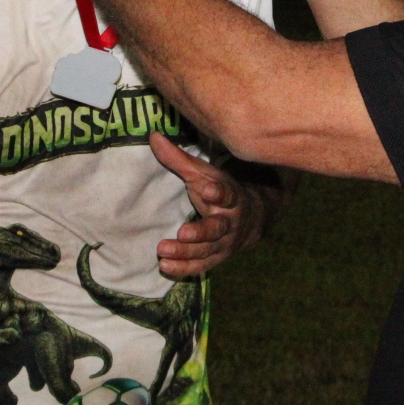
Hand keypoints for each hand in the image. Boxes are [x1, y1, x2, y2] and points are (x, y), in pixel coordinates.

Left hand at [150, 132, 263, 276]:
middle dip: (201, 232)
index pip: (227, 194)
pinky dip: (184, 268)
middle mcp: (230, 222)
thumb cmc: (218, 191)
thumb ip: (178, 158)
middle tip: (183, 232)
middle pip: (217, 228)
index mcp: (231, 197)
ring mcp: (225, 243)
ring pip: (207, 250)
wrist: (250, 218)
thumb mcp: (203, 173)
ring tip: (163, 250)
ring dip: (186, 252)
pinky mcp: (216, 257)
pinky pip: (201, 266)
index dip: (219, 193)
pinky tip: (165, 266)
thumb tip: (153, 136)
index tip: (208, 190)